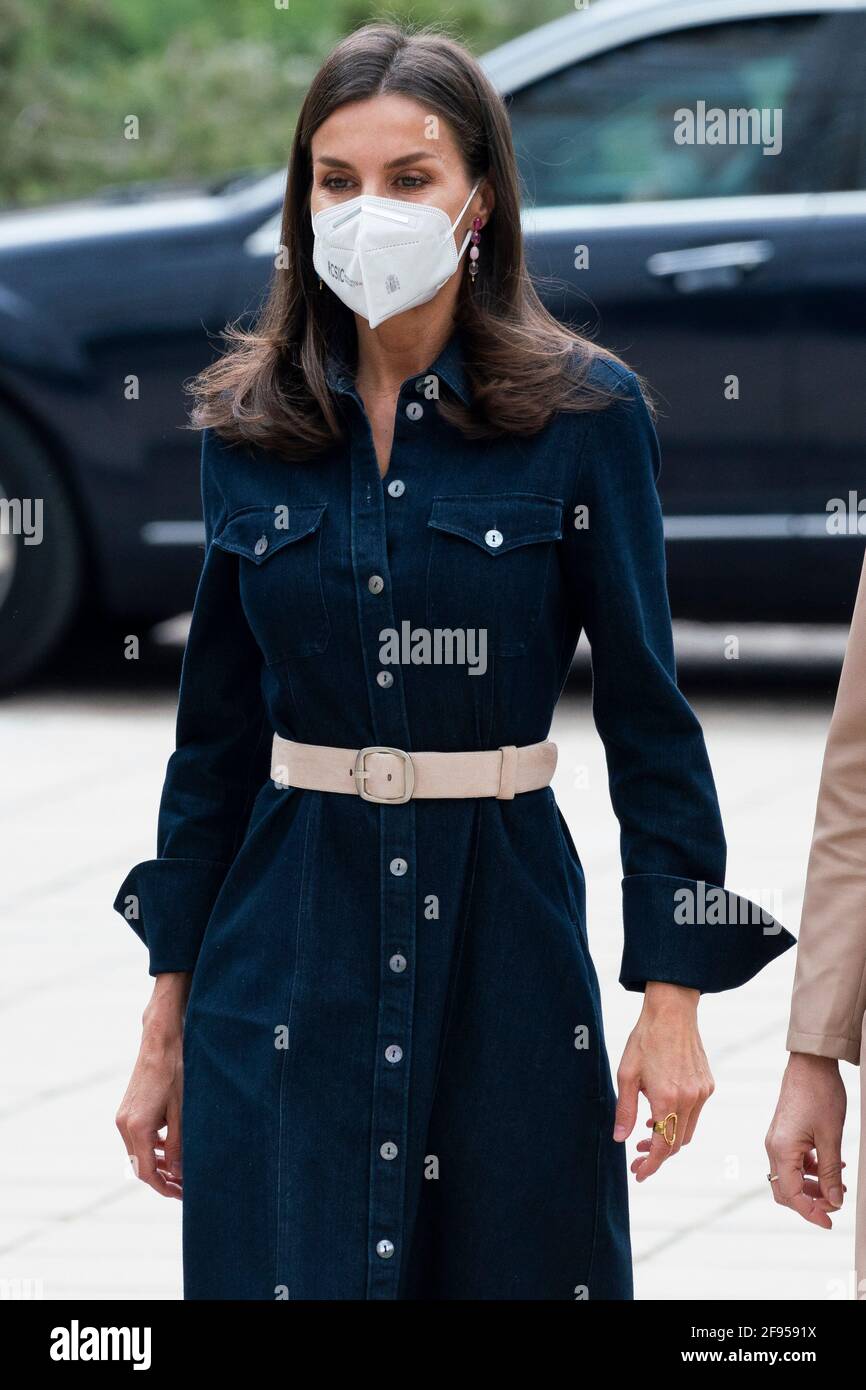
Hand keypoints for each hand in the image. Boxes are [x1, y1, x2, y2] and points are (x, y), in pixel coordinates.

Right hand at [116, 972, 189, 1198]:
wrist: (161, 1040)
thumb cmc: (176, 1071)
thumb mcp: (183, 1111)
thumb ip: (179, 1145)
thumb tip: (178, 1175)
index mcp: (136, 1127)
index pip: (146, 1172)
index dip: (165, 1188)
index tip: (183, 1195)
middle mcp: (124, 1124)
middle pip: (140, 1165)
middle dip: (163, 1179)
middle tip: (186, 1187)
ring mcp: (123, 1116)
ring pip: (138, 1152)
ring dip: (158, 1164)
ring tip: (181, 1172)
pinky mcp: (128, 1108)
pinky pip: (138, 1137)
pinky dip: (153, 1147)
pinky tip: (171, 1148)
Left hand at [614, 981, 713, 1179]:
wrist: (672, 1012)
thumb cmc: (645, 1040)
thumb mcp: (626, 1075)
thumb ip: (624, 1110)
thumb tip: (620, 1139)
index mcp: (667, 1099)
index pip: (662, 1147)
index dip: (650, 1164)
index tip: (638, 1173)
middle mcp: (689, 1100)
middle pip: (676, 1143)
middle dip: (657, 1154)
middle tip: (636, 1155)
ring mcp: (702, 1093)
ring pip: (687, 1130)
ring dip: (668, 1138)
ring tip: (645, 1133)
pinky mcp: (708, 1085)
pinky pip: (694, 1113)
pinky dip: (678, 1120)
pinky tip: (660, 1111)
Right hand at [765, 1052, 846, 1226]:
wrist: (810, 1064)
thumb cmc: (820, 1094)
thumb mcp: (831, 1138)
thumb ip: (830, 1173)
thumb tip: (834, 1201)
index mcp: (782, 1150)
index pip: (792, 1195)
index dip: (811, 1213)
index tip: (830, 1221)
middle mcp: (773, 1147)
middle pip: (785, 1190)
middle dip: (810, 1202)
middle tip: (834, 1206)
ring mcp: (777, 1139)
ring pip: (790, 1177)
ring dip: (813, 1186)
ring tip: (838, 1185)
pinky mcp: (783, 1133)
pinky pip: (793, 1161)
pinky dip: (811, 1170)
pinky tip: (831, 1166)